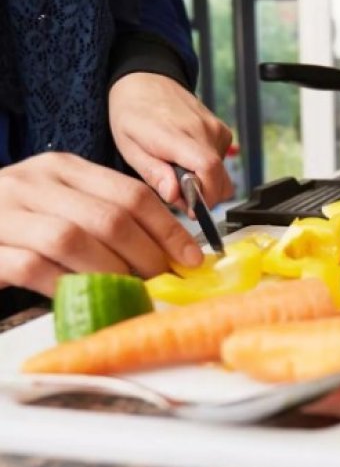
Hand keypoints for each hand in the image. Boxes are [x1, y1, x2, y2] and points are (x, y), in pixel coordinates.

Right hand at [0, 153, 203, 296]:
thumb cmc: (17, 223)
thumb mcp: (62, 205)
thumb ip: (104, 218)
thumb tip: (169, 252)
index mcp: (62, 169)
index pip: (132, 194)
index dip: (169, 230)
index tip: (193, 258)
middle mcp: (33, 183)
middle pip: (109, 218)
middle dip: (146, 256)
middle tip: (161, 282)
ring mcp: (5, 212)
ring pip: (73, 240)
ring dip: (110, 272)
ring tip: (129, 292)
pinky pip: (33, 267)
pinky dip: (65, 286)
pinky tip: (81, 297)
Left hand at [108, 72, 233, 207]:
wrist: (145, 81)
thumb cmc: (133, 113)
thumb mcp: (128, 147)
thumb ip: (153, 173)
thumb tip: (174, 195)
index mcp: (175, 134)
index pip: (208, 169)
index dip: (205, 197)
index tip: (191, 209)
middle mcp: (202, 130)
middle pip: (221, 180)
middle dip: (204, 197)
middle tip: (177, 193)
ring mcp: (215, 129)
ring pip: (223, 175)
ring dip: (204, 183)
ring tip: (178, 172)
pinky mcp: (222, 131)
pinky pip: (222, 163)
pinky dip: (208, 169)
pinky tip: (187, 159)